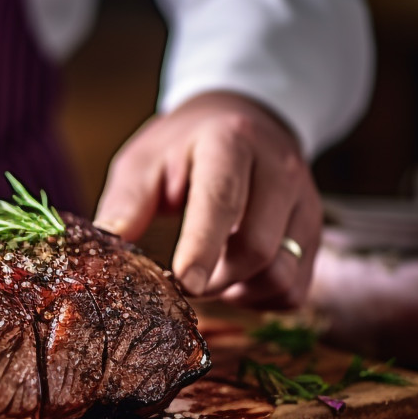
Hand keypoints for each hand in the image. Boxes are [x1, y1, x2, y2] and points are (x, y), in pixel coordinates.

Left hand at [94, 91, 321, 309]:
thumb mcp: (144, 161)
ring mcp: (305, 203)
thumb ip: (125, 204)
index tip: (184, 284)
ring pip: (282, 274)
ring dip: (239, 292)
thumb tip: (104, 250)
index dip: (202, 248)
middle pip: (257, 248)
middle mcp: (279, 171)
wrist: (243, 120)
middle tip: (182, 279)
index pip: (222, 202)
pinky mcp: (313, 232)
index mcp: (231, 144)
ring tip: (209, 277)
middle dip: (213, 279)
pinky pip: (296, 287)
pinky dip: (262, 299)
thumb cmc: (184, 147)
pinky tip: (235, 282)